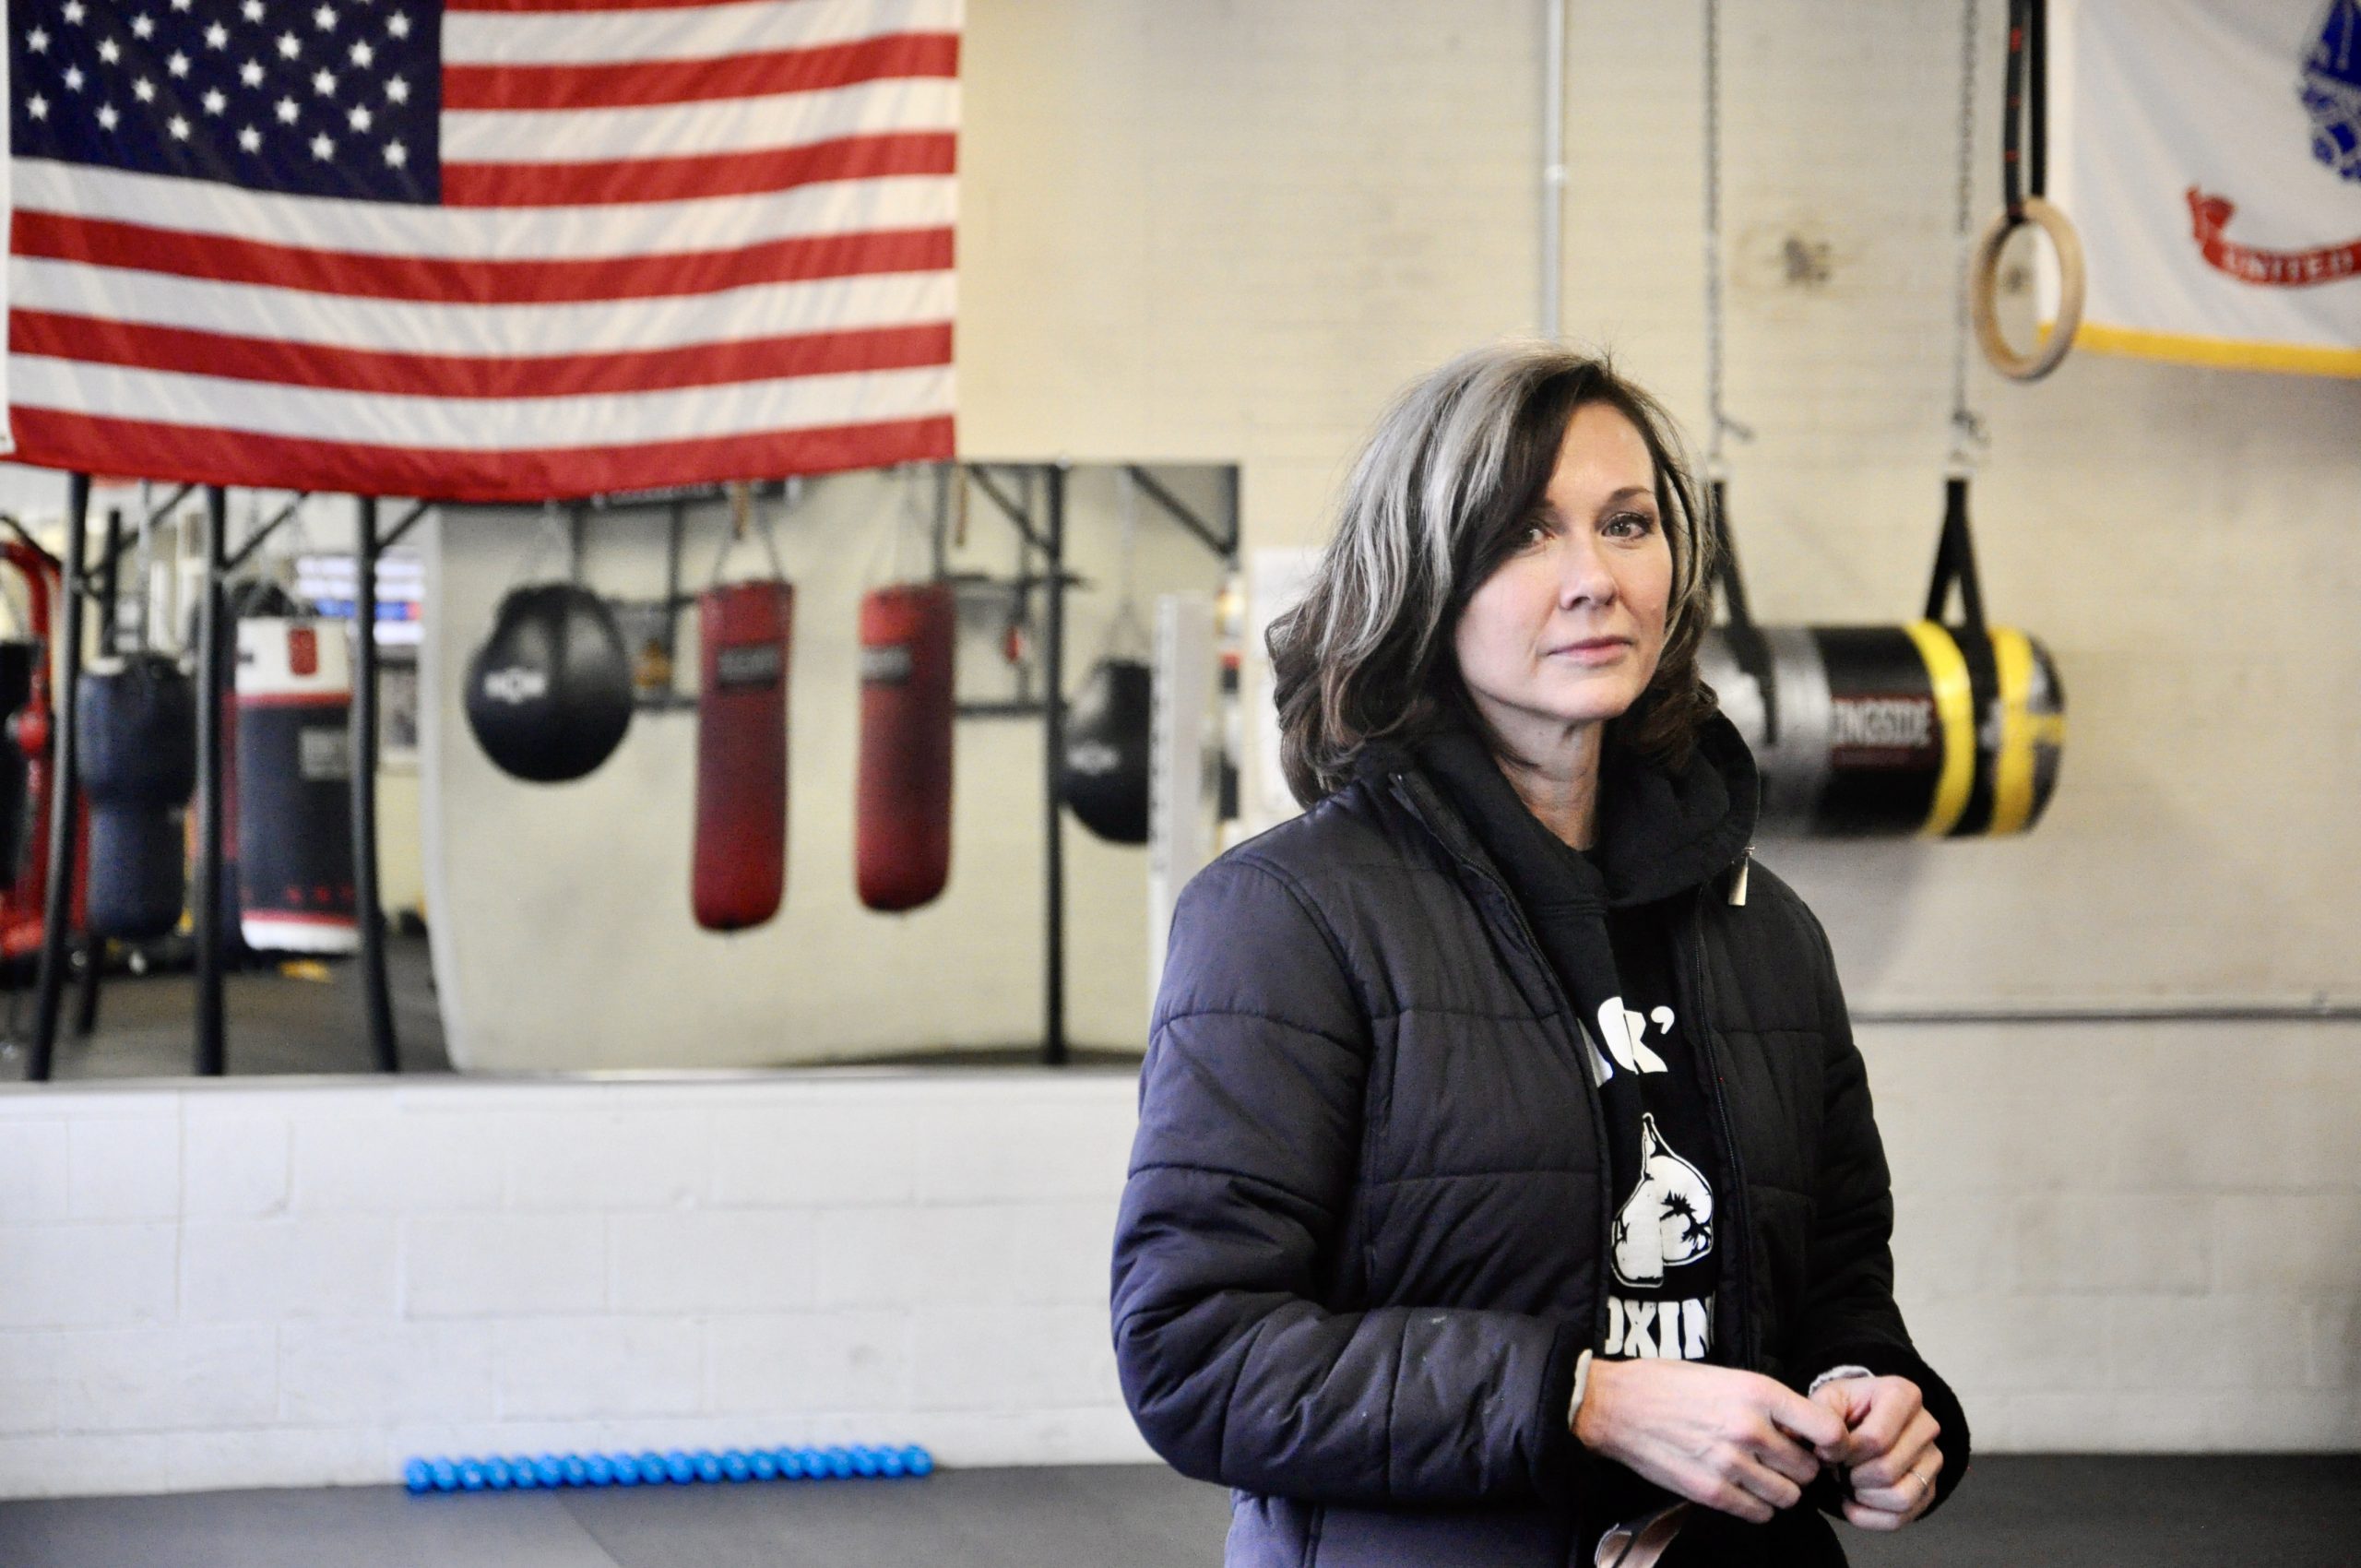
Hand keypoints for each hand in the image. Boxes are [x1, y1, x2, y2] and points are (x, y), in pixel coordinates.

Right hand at [1573, 1358, 1848, 1524]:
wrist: (1615, 1405)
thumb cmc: (1668, 1384)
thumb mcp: (1726, 1376)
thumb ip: (1767, 1402)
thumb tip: (1803, 1430)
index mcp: (1758, 1392)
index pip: (1828, 1430)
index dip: (1833, 1444)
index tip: (1823, 1446)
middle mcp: (1750, 1428)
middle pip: (1808, 1469)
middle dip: (1799, 1468)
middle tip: (1780, 1460)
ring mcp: (1730, 1463)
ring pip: (1787, 1496)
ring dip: (1778, 1489)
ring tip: (1758, 1475)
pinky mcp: (1710, 1492)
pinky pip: (1758, 1513)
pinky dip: (1756, 1506)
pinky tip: (1740, 1488)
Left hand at [1810, 1374, 1941, 1529]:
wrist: (1856, 1422)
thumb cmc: (1840, 1410)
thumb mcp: (1825, 1401)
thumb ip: (1820, 1419)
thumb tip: (1827, 1451)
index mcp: (1903, 1394)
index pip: (1876, 1439)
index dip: (1845, 1453)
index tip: (1827, 1451)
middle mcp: (1926, 1425)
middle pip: (1888, 1470)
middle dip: (1851, 1476)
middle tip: (1834, 1468)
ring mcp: (1933, 1459)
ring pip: (1900, 1497)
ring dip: (1863, 1497)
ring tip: (1845, 1482)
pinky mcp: (1929, 1488)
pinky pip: (1904, 1517)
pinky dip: (1871, 1517)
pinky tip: (1852, 1502)